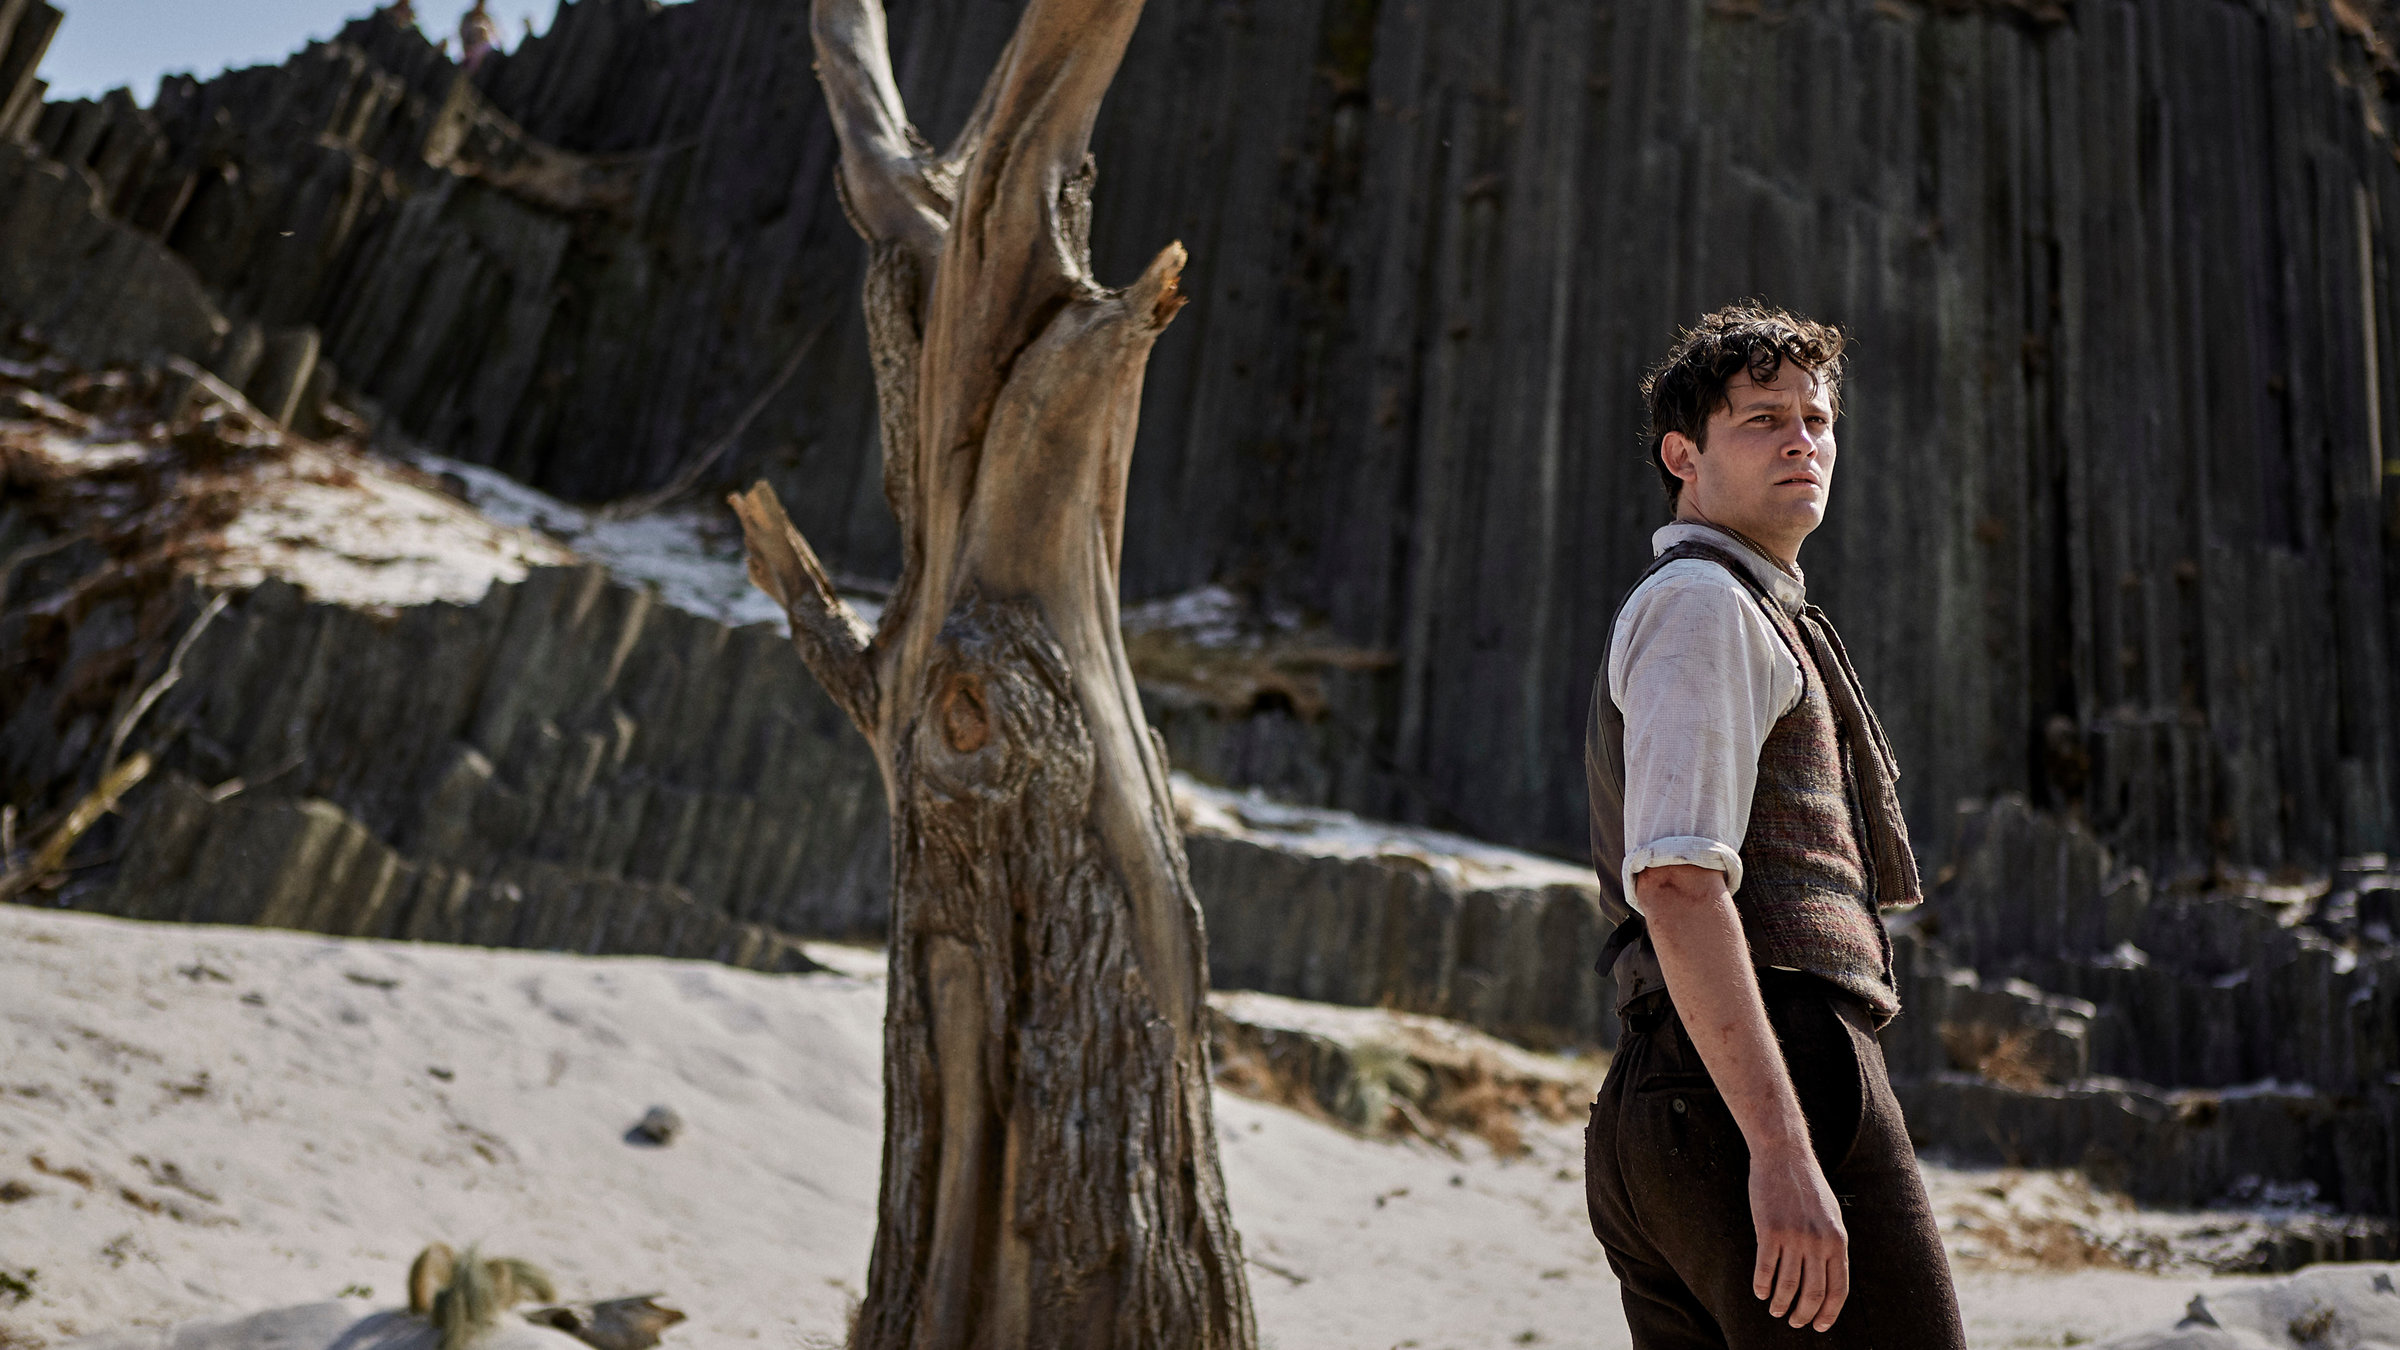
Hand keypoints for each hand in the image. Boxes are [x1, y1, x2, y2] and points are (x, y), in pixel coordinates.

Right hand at [1749, 1140, 1847, 1330]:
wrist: (1784, 1156)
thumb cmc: (1807, 1186)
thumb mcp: (1831, 1216)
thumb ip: (1831, 1245)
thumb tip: (1828, 1278)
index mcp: (1838, 1241)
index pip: (1838, 1290)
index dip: (1828, 1313)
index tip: (1819, 1325)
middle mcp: (1818, 1242)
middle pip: (1813, 1293)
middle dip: (1803, 1314)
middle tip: (1794, 1322)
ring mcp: (1794, 1237)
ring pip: (1788, 1285)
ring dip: (1780, 1303)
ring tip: (1774, 1309)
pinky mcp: (1769, 1230)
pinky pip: (1765, 1268)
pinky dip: (1761, 1285)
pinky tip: (1759, 1291)